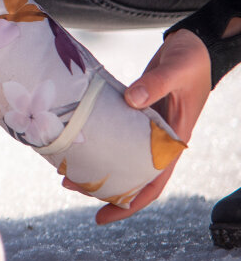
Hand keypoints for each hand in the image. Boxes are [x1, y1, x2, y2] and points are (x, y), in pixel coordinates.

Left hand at [63, 29, 210, 223]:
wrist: (195, 44)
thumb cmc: (190, 59)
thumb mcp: (177, 69)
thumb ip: (155, 83)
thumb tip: (132, 100)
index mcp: (174, 140)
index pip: (154, 183)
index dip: (130, 203)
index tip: (103, 216)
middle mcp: (160, 140)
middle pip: (131, 174)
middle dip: (103, 186)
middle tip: (69, 185)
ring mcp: (147, 127)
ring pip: (122, 155)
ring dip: (98, 164)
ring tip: (67, 168)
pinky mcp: (136, 112)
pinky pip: (117, 133)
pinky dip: (100, 140)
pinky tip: (80, 138)